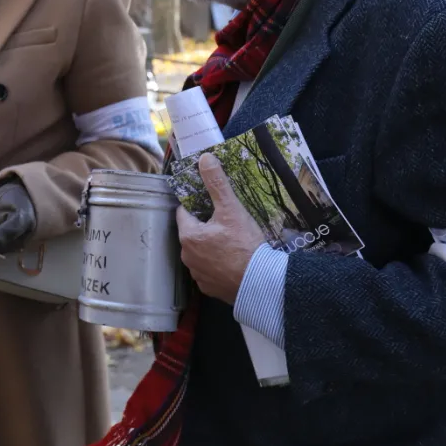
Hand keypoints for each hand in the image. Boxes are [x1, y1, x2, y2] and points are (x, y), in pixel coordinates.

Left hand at [175, 153, 268, 304]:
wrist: (260, 283)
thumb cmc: (244, 245)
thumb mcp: (231, 209)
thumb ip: (216, 183)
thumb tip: (204, 158)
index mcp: (188, 236)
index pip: (184, 213)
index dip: (197, 205)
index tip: (211, 203)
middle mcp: (187, 256)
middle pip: (192, 233)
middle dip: (205, 226)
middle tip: (225, 222)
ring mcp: (197, 274)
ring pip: (200, 252)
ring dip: (210, 246)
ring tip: (230, 241)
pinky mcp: (208, 288)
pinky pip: (209, 270)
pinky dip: (217, 265)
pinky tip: (232, 261)